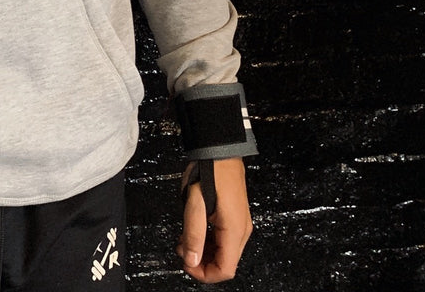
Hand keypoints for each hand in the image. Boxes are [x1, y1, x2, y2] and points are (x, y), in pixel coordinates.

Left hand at [176, 158, 251, 282]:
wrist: (220, 150)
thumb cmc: (209, 170)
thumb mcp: (194, 203)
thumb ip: (193, 233)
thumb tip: (191, 260)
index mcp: (234, 229)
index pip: (225, 269)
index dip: (204, 274)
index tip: (187, 265)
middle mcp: (242, 230)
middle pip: (225, 263)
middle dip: (201, 262)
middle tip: (182, 250)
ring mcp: (240, 223)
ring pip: (224, 252)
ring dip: (203, 252)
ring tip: (185, 240)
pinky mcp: (235, 217)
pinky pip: (223, 239)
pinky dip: (208, 241)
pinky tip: (194, 233)